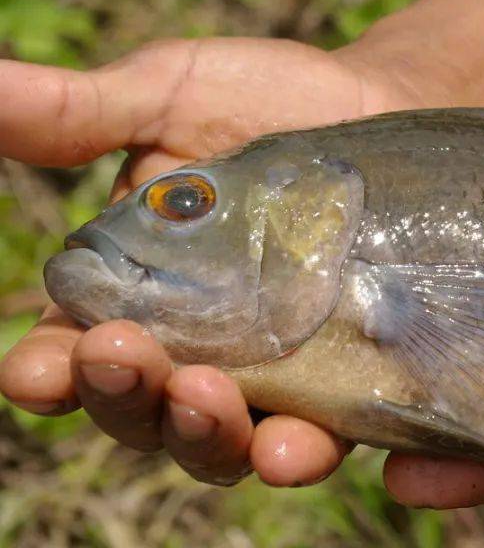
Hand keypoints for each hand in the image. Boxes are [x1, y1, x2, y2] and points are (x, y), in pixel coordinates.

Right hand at [0, 37, 424, 485]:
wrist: (385, 99)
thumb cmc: (268, 99)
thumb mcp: (170, 93)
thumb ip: (79, 112)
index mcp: (135, 293)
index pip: (71, 353)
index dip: (47, 371)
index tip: (35, 369)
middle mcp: (197, 347)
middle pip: (141, 409)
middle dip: (124, 396)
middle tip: (127, 358)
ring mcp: (276, 371)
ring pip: (222, 441)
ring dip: (203, 437)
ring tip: (208, 401)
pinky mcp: (350, 378)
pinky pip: (321, 437)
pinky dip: (300, 454)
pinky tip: (295, 448)